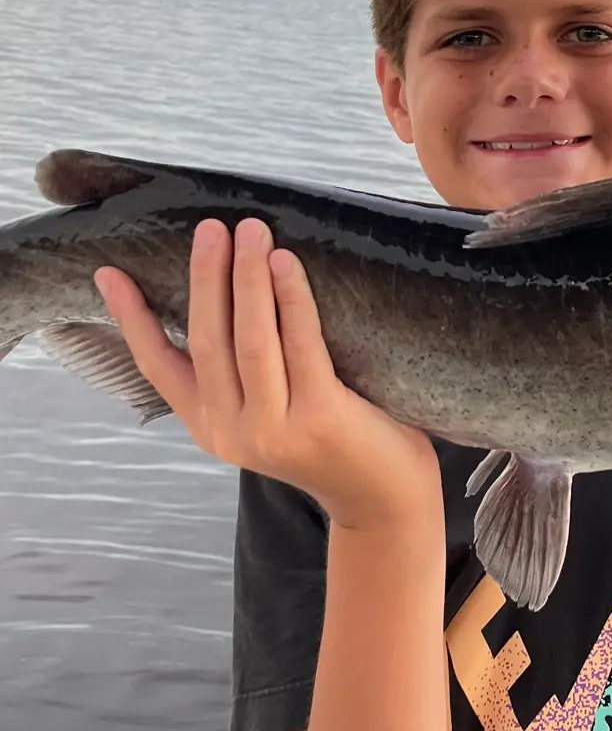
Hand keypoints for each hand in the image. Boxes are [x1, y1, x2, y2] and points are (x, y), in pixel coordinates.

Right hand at [95, 216, 441, 533]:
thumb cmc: (337, 443)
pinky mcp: (318, 418)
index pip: (158, 366)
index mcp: (211, 427)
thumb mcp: (273, 414)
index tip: (108, 273)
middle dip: (205, 278)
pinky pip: (300, 346)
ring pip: (249, 340)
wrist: (385, 503)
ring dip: (246, 279)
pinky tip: (286, 264)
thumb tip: (238, 291)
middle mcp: (232, 431)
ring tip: (249, 231)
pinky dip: (292, 300)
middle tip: (210, 228)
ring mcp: (273, 428)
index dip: (131, 320)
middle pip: (207, 340)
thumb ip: (249, 375)